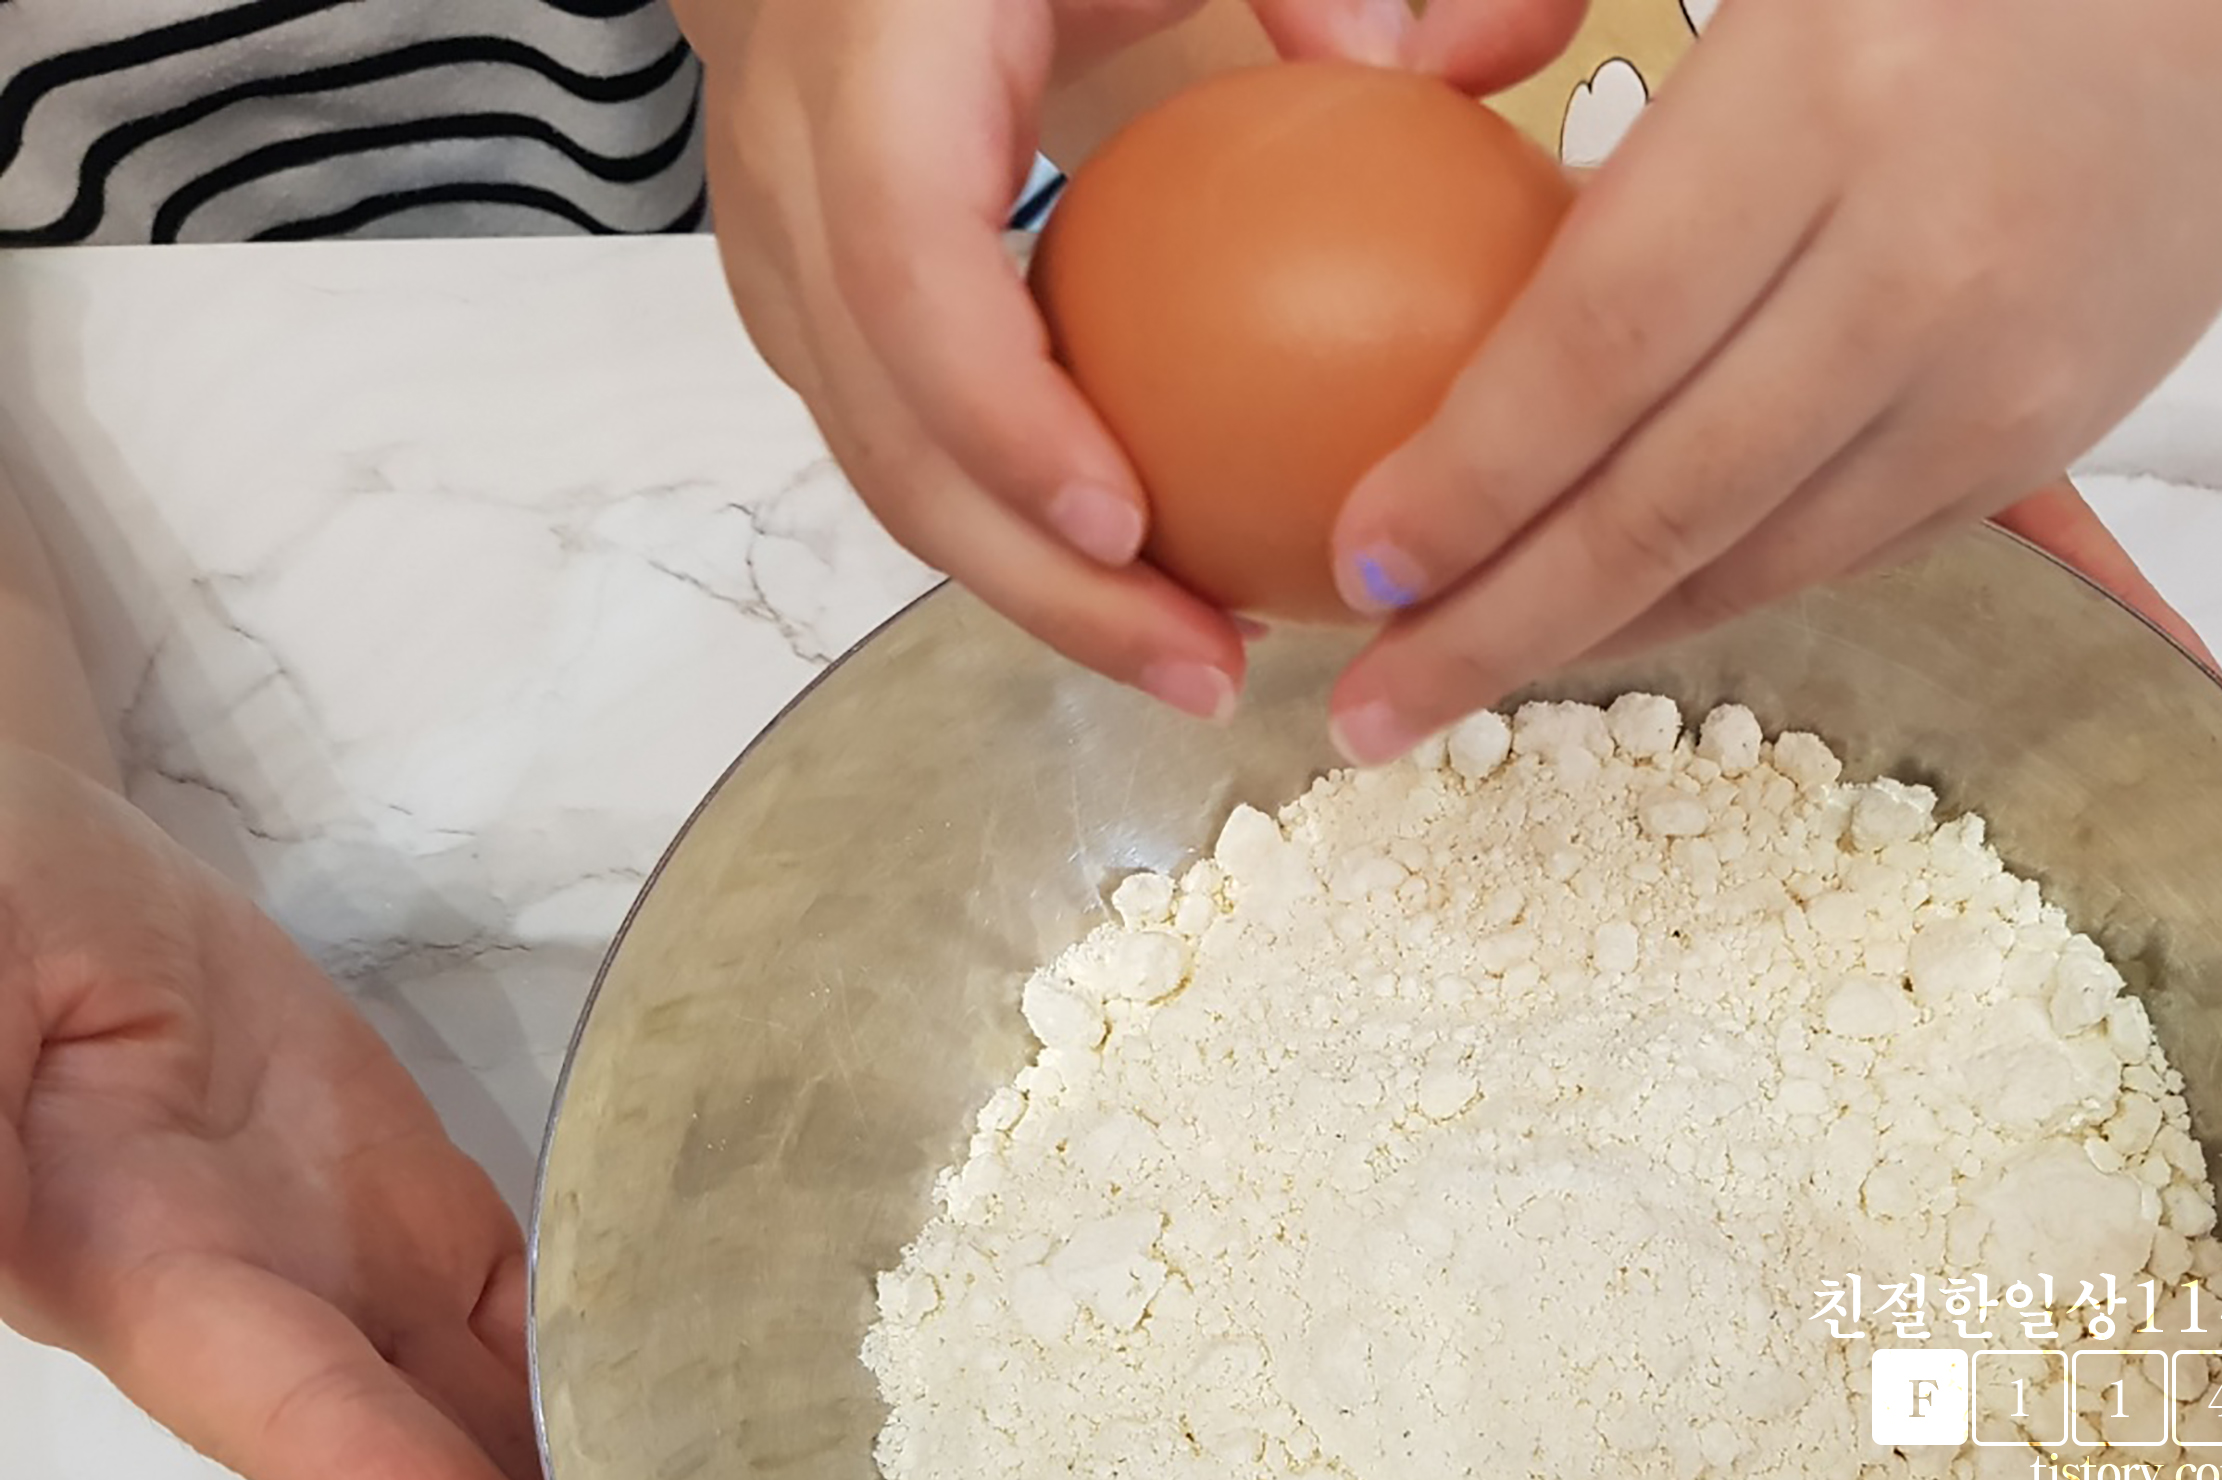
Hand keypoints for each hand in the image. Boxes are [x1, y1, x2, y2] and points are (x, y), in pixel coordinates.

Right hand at [0, 751, 689, 1479]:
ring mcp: (363, 1274)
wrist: (41, 879)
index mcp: (176, 1302)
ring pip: (513, 1437)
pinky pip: (546, 1322)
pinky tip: (713, 1470)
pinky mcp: (423, 1211)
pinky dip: (627, 1403)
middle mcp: (286, 1326)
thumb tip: (1, 1226)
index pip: (354, 1468)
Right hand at [669, 0, 1583, 718]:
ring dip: (1036, 595)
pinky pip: (902, 452)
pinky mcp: (799, 308)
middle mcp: (794, 165)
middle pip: (887, 429)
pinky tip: (1151, 589)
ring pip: (882, 470)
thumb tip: (1437, 69)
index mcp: (877, 53)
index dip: (1003, 416)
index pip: (909, 265)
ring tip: (1195, 664)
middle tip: (1204, 670)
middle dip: (1039, 585)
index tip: (1129, 530)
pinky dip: (1019, 539)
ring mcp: (777, 249)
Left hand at [1323, 0, 2221, 758]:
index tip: (1363, 557)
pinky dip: (1712, 603)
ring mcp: (1994, 374)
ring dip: (1595, 640)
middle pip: (1668, 498)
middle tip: (1371, 710)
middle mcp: (1916, 262)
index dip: (1474, 471)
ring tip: (1459, 689)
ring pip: (1755, 560)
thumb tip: (1400, 73)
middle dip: (1500, 626)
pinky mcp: (2040, 437)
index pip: (1603, 332)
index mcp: (1823, 100)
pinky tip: (1610, 624)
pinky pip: (1843, 555)